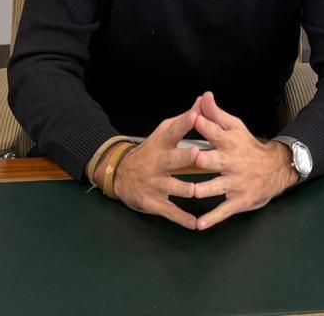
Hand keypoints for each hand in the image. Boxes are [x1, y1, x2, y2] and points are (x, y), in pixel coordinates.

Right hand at [110, 107, 201, 228]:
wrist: (120, 175)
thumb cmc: (151, 151)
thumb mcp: (163, 133)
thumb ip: (184, 120)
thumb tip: (202, 100)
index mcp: (162, 144)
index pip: (173, 131)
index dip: (184, 123)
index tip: (195, 115)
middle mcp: (158, 163)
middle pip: (172, 159)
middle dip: (184, 157)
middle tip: (197, 153)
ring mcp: (155, 184)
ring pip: (172, 187)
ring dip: (185, 189)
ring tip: (197, 192)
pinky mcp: (154, 202)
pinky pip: (170, 211)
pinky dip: (182, 219)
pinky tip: (194, 224)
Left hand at [188, 92, 296, 229]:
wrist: (275, 169)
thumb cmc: (247, 146)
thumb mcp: (235, 127)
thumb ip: (216, 114)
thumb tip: (203, 95)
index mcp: (228, 143)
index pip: (214, 132)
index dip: (204, 125)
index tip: (192, 118)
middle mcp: (230, 162)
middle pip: (215, 160)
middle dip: (205, 159)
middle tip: (195, 157)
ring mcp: (234, 183)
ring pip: (217, 187)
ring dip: (205, 190)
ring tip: (193, 192)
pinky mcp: (237, 201)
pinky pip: (223, 211)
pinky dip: (212, 219)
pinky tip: (199, 225)